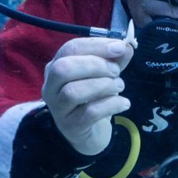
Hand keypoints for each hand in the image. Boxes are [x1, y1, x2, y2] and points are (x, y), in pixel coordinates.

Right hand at [42, 37, 133, 155]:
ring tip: (119, 86)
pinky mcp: (70, 126)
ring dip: (103, 85)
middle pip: (63, 68)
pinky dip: (111, 104)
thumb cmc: (95, 96)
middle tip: (115, 71)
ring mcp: (58, 108)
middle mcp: (51, 86)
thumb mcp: (105, 73)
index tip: (119, 47)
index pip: (70, 48)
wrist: (91, 131)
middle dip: (95, 65)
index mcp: (56, 66)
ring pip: (73, 92)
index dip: (96, 46)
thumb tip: (126, 46)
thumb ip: (115, 58)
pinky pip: (90, 113)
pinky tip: (124, 103)